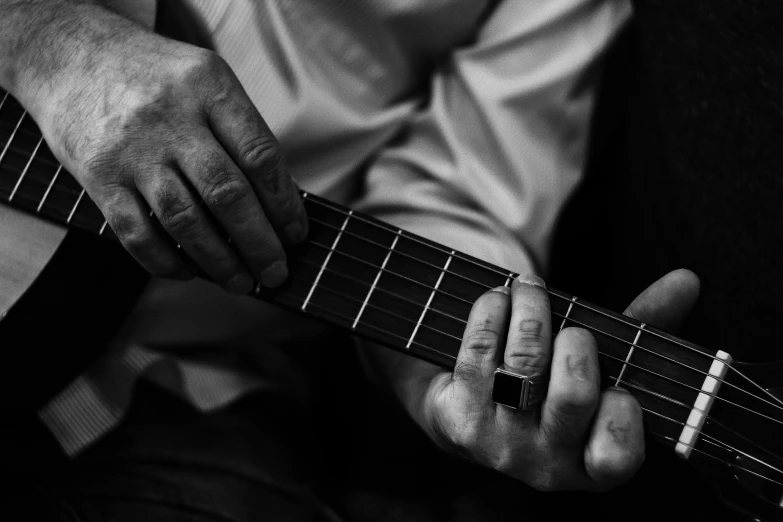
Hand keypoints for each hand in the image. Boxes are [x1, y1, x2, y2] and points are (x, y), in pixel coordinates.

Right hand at [24, 7, 305, 291]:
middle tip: (276, 273)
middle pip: (227, 193)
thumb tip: (280, 208)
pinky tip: (189, 273)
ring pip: (184, 220)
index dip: (285, 204)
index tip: (296, 235)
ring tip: (242, 282)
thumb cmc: (160, 80)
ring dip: (219, 261)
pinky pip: (136, 233)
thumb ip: (240, 133)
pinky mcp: (98, 176)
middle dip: (259, 244)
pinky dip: (167, 262)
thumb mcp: (207, 81)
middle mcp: (171, 118)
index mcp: (209, 88)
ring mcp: (132, 149)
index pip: (260, 155)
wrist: (75, 56)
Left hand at [406, 269, 699, 490]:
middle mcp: (547, 463)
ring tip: (529, 287)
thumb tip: (685, 281)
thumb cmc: (553, 384)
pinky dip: (490, 317)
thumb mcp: (604, 365)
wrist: (474, 412)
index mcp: (594, 461)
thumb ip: (646, 328)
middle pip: (571, 398)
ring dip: (530, 314)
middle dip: (575, 347)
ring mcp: (499, 445)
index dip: (620, 416)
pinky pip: (478, 358)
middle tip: (571, 324)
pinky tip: (497, 299)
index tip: (619, 384)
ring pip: (523, 368)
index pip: (615, 455)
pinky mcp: (459, 421)